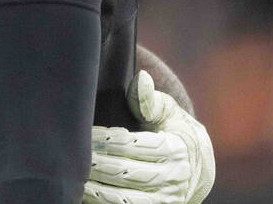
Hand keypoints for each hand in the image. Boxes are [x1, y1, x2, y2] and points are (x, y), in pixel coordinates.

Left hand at [83, 70, 214, 203]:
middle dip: (98, 164)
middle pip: (127, 172)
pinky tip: (86, 194)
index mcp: (176, 149)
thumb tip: (141, 80)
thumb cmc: (173, 130)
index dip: (109, 140)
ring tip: (76, 178)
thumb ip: (151, 98)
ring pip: (126, 198)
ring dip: (98, 189)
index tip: (88, 135)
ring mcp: (166, 199)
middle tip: (74, 156)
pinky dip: (105, 202)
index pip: (136, 145)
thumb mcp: (168, 111)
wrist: (197, 166)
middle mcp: (174, 178)